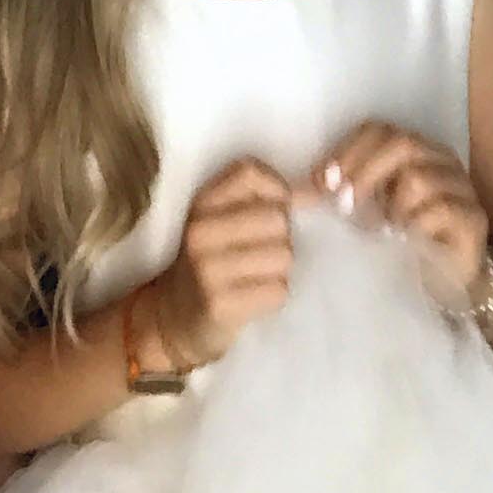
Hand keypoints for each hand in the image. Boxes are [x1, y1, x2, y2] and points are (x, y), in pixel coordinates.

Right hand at [149, 157, 296, 370]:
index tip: (277, 209)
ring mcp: (208, 269)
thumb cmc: (210, 264)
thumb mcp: (222, 223)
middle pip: (277, 218)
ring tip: (259, 276)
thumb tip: (317, 192)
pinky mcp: (221, 305)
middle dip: (282, 238)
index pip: (250, 172)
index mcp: (201, 204)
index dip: (277, 189)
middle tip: (264, 253)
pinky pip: (278, 290)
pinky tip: (256, 296)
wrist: (174, 319)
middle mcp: (200, 231)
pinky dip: (275, 295)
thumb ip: (264, 201)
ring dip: (281, 270)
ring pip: (283, 255)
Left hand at [305, 120, 489, 309]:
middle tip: (343, 204)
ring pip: (418, 178)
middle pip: (400, 143)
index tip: (322, 182)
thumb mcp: (368, 210)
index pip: (378, 129)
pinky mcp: (474, 218)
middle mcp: (441, 159)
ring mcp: (461, 186)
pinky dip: (415, 226)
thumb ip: (340, 193)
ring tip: (386, 230)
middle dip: (364, 172)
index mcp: (415, 149)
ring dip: (392, 208)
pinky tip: (408, 241)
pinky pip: (439, 210)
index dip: (347, 150)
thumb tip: (296, 192)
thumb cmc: (404, 242)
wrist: (447, 284)